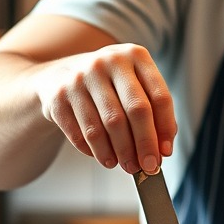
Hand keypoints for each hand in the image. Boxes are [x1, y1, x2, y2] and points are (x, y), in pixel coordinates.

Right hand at [31, 43, 176, 173]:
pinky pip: (81, 133)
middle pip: (136, 110)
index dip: (165, 128)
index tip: (165, 153)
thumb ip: (152, 112)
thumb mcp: (133, 86)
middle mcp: (108, 61)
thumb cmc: (108, 86)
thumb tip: (161, 150)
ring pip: (107, 125)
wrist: (60, 75)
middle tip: (148, 166)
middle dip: (145, 145)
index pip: (159, 96)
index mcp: (135, 56)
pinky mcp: (59, 96)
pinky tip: (104, 157)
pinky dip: (95, 151)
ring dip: (121, 153)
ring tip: (126, 166)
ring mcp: (81, 76)